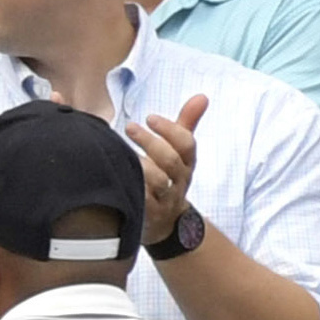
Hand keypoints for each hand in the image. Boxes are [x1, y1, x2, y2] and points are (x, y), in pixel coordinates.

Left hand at [125, 94, 206, 247]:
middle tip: (130, 126)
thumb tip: (202, 96)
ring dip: (141, 166)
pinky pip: (141, 203)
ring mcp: (164, 199)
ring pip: (157, 183)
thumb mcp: (179, 153)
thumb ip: (186, 124)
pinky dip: (132, 190)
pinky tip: (117, 177)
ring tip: (120, 153)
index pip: (186, 145)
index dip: (171, 130)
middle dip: (152, 143)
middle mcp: (178, 181)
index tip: (150, 117)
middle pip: (172, 162)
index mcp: (185, 163)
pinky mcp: (147, 215)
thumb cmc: (168, 177)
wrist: (166, 223)